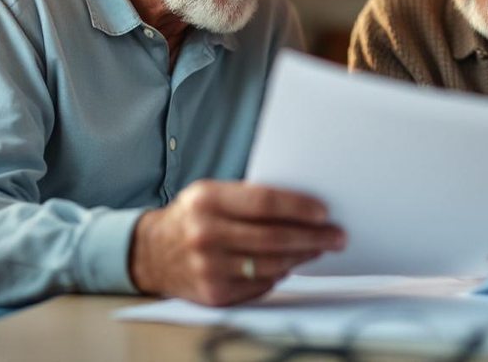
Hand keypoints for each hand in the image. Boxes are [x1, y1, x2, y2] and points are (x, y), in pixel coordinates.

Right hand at [129, 180, 345, 305]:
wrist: (150, 253)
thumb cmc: (192, 217)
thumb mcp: (210, 193)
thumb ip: (247, 196)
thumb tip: (301, 204)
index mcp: (207, 201)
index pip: (263, 202)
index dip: (298, 207)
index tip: (323, 212)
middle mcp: (206, 234)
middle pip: (274, 237)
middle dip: (312, 237)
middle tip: (336, 235)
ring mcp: (209, 268)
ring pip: (272, 264)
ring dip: (302, 256)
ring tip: (319, 248)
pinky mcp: (214, 293)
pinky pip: (260, 285)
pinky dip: (281, 273)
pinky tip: (292, 263)